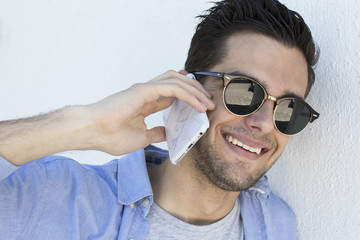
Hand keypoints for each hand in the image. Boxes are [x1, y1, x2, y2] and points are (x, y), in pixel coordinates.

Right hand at [84, 70, 214, 155]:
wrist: (92, 132)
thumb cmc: (110, 136)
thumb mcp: (141, 138)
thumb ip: (156, 133)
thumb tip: (167, 134)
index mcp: (146, 102)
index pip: (173, 95)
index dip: (189, 99)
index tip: (202, 108)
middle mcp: (147, 92)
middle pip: (178, 84)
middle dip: (196, 91)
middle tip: (209, 102)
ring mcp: (145, 89)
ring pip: (177, 81)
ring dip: (195, 91)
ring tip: (207, 102)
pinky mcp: (145, 90)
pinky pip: (173, 88)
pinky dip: (188, 94)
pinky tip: (198, 105)